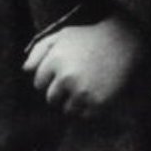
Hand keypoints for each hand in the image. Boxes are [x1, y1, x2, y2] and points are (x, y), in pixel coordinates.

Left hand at [23, 12, 143, 117]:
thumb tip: (25, 70)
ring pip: (66, 109)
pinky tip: (97, 90)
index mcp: (55, 60)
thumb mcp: (63, 35)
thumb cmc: (90, 37)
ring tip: (89, 83)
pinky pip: (83, 116)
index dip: (51, 76)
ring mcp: (82, 91)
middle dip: (61, 91)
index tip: (66, 67)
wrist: (125, 41)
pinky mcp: (96, 103)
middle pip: (51, 99)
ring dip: (74, 101)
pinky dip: (88, 107)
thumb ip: (39, 49)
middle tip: (79, 76)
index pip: (39, 83)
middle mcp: (66, 77)